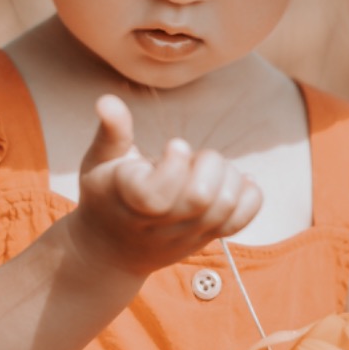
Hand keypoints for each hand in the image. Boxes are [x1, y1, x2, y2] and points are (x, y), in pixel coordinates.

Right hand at [70, 95, 262, 278]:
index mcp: (130, 200)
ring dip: (227, 174)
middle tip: (193, 157)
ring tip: (207, 169)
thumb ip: (111, 131)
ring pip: (226, 205)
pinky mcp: (208, 237)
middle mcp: (161, 223)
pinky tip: (231, 180)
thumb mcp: (99, 162)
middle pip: (201, 197)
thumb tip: (107, 100)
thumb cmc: (106, 195)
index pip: (157, 194)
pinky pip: (243, 219)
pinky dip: (249, 194)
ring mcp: (188, 233)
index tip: (175, 146)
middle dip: (207, 162)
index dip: (175, 163)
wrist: (112, 249)